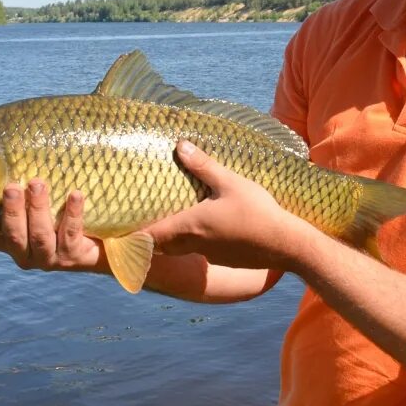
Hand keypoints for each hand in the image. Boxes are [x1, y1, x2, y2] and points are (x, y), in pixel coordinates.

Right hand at [0, 179, 104, 271]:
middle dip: (9, 210)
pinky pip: (70, 234)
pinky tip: (75, 194)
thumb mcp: (41, 188)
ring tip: (38, 182)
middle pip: (9, 234)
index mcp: (8, 237)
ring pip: (38, 235)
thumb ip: (14, 173)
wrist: (115, 233)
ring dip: (37, 208)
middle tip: (10, 184)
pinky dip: (72, 213)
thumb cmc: (70, 201)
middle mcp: (24, 250)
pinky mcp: (76, 256)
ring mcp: (49, 256)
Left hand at [142, 141, 313, 270]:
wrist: (286, 244)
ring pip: (181, 248)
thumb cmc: (257, 212)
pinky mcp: (225, 258)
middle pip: (162, 245)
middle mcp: (195, 244)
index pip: (151, 235)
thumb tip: (179, 146)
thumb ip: (203, 165)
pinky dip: (195, 241)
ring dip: (173, 238)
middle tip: (143, 221)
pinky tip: (207, 229)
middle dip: (151, 236)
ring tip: (172, 221)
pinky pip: (201, 251)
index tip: (119, 229)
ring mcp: (210, 254)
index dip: (133, 233)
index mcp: (190, 225)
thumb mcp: (230, 182)